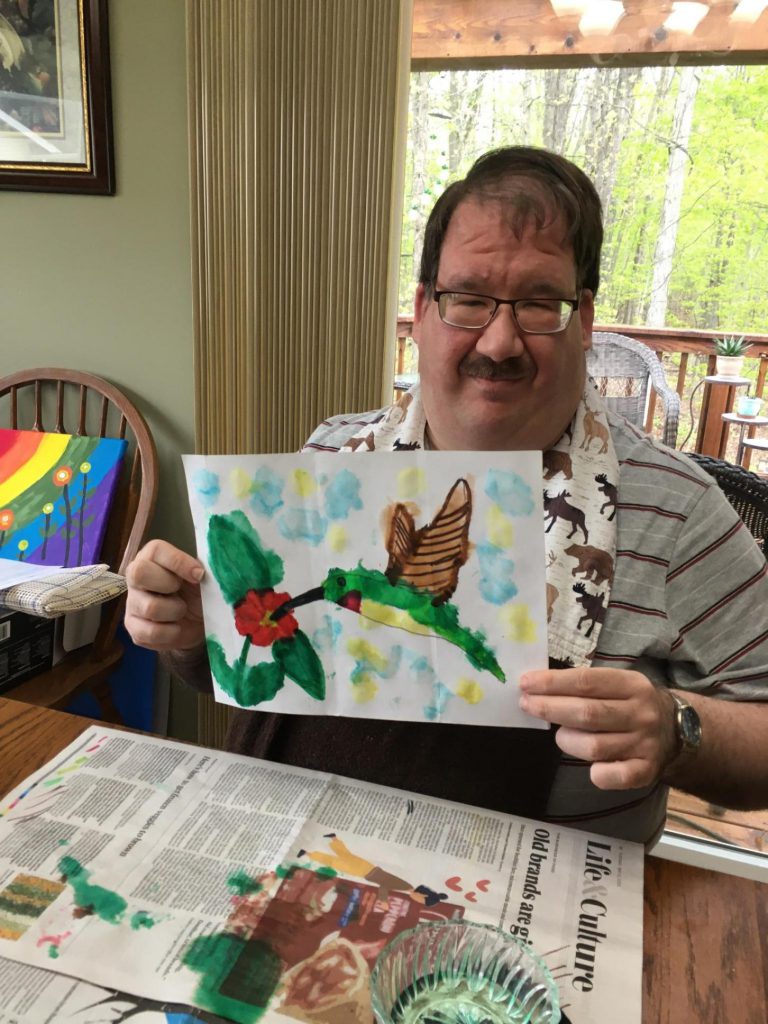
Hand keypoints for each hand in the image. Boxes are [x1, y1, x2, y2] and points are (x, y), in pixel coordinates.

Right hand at [124, 540, 204, 652]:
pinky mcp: (133, 627)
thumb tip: (201, 573)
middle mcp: (136, 576)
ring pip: (150, 607)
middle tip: (181, 591)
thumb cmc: (198, 592)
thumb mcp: (204, 577)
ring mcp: (132, 602)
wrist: (198, 622)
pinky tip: (176, 627)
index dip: (179, 562)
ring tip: (182, 610)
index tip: (198, 575)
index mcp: (153, 557)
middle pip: (139, 573)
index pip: (156, 550)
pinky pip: (151, 632)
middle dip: (168, 584)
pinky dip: (171, 633)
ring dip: (175, 611)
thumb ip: (203, 568)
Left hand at [519, 667, 677, 789]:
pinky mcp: (646, 771)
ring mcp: (644, 744)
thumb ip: (585, 686)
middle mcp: (641, 714)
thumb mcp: (618, 684)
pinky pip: (615, 777)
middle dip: (550, 708)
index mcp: (632, 685)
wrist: (677, 730)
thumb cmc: (632, 703)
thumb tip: (538, 687)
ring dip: (568, 740)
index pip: (586, 681)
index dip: (553, 683)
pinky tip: (589, 767)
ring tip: (560, 734)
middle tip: (526, 705)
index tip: (526, 683)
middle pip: (587, 713)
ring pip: (595, 747)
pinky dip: (596, 774)